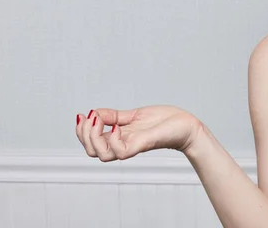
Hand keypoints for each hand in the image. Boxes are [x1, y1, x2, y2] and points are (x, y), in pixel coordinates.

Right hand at [75, 105, 201, 161]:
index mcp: (120, 138)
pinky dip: (113, 139)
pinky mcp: (142, 145)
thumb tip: (94, 113)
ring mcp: (132, 146)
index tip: (83, 115)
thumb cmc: (165, 121)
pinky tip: (118, 126)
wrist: (186, 125)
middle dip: (84, 134)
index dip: (81, 131)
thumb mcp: (134, 115)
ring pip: (102, 155)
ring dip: (94, 137)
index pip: (91, 143)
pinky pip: (120, 152)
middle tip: (92, 118)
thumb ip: (114, 116)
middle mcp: (123, 144)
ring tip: (99, 121)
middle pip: (92, 151)